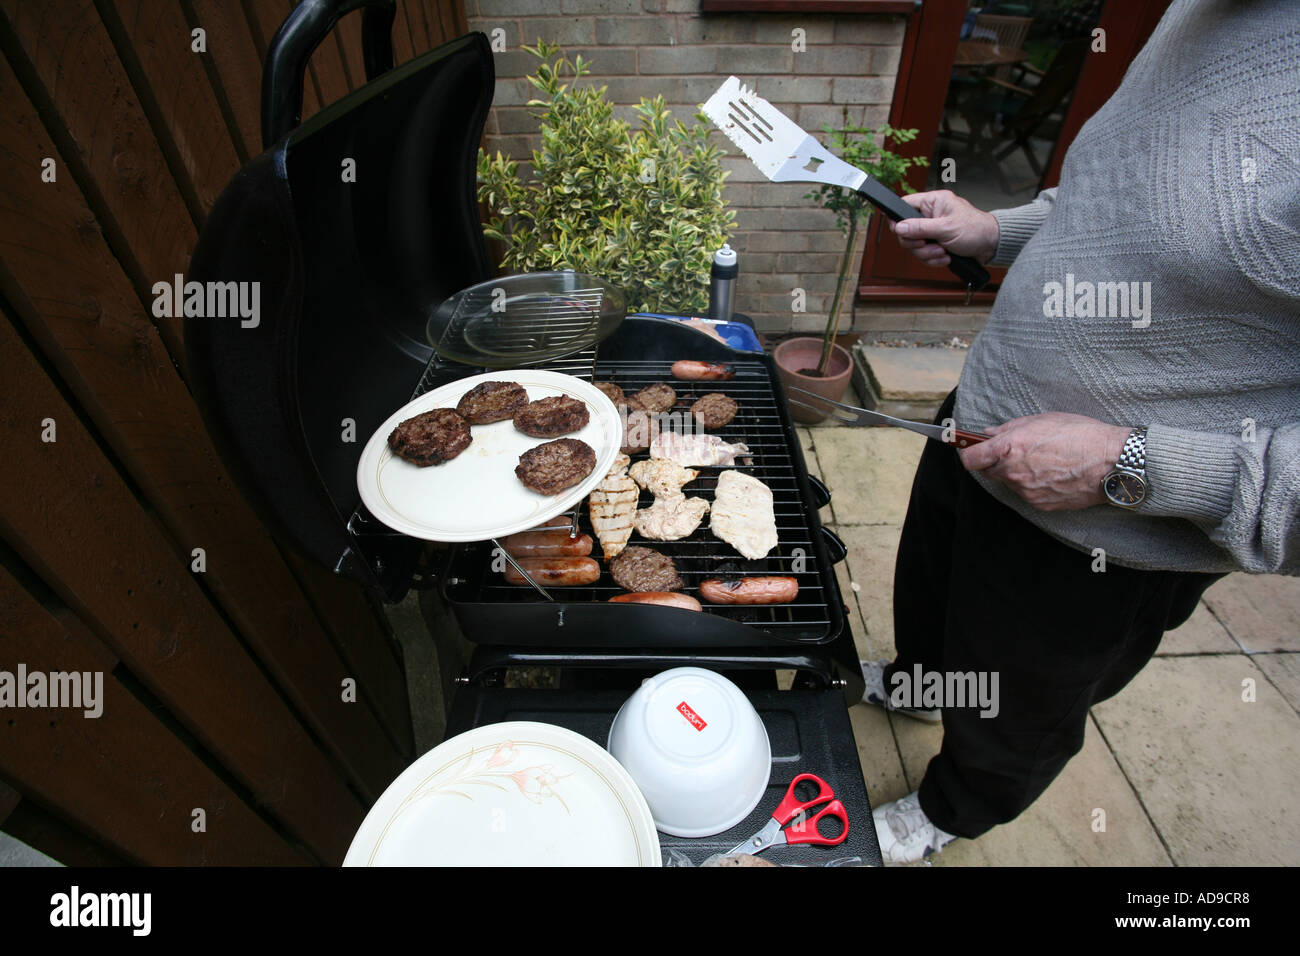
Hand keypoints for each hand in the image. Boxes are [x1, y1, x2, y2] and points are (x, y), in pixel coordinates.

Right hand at [889, 190, 999, 266]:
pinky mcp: (936, 243)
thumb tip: (899, 227)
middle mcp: (931, 214)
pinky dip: (934, 259)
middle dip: (917, 244)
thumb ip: (920, 227)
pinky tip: (946, 257)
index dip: (899, 219)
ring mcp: (933, 230)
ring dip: (928, 254)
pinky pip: (924, 254)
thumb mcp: (946, 228)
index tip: (903, 233)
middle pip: (906, 230)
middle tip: (929, 246)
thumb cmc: (975, 230)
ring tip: (943, 252)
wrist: (991, 246)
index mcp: (933, 202)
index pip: (904, 204)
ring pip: (915, 245)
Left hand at [957, 413, 1130, 510]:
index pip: (970, 459)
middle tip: (1018, 452)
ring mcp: (1026, 491)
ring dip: (1018, 474)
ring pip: (1011, 483)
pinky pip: (1028, 494)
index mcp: (1010, 447)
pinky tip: (1054, 474)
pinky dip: (1034, 485)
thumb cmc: (1080, 435)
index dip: (967, 454)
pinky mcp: (1040, 504)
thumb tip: (989, 433)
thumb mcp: (1042, 420)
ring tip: (1045, 461)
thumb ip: (1010, 428)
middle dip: (997, 463)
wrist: (1111, 462)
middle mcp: (1014, 472)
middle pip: (989, 472)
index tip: (970, 450)